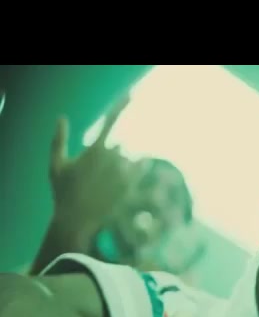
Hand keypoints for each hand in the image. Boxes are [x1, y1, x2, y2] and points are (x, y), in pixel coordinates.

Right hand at [48, 96, 141, 247]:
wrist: (75, 219)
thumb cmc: (63, 192)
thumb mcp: (56, 164)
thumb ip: (59, 139)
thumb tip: (61, 118)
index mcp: (95, 149)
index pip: (110, 123)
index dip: (120, 108)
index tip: (130, 97)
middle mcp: (114, 158)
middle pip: (121, 150)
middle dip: (115, 159)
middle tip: (101, 177)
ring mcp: (126, 173)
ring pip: (134, 162)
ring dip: (129, 170)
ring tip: (113, 185)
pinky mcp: (134, 188)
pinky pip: (144, 175)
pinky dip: (143, 177)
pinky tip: (141, 184)